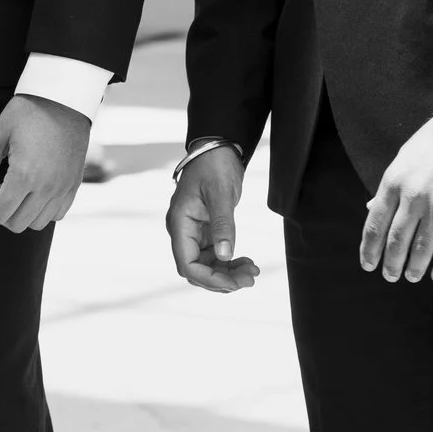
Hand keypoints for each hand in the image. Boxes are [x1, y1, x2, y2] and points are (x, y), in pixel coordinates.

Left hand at [0, 95, 91, 231]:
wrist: (64, 98)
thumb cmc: (28, 112)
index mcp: (25, 175)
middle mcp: (47, 187)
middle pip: (17, 224)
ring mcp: (64, 188)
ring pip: (37, 223)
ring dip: (20, 213)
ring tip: (15, 186)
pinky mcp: (75, 185)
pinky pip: (58, 214)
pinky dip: (41, 211)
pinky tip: (32, 189)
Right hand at [167, 145, 258, 292]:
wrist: (217, 149)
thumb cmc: (214, 166)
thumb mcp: (220, 193)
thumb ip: (222, 225)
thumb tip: (225, 257)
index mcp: (180, 223)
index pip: (187, 264)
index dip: (209, 279)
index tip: (235, 282)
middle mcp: (183, 231)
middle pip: (197, 270)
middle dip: (222, 279)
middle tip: (251, 278)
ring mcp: (194, 232)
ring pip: (207, 266)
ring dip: (228, 273)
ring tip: (253, 271)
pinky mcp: (205, 231)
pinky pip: (215, 256)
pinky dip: (230, 263)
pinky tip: (247, 261)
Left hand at [361, 102, 432, 282]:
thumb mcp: (403, 158)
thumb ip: (389, 187)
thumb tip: (372, 209)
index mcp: (393, 182)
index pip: (375, 224)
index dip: (370, 248)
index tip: (367, 263)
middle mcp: (413, 197)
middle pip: (396, 240)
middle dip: (390, 262)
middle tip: (389, 277)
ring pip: (423, 247)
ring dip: (414, 267)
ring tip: (410, 278)